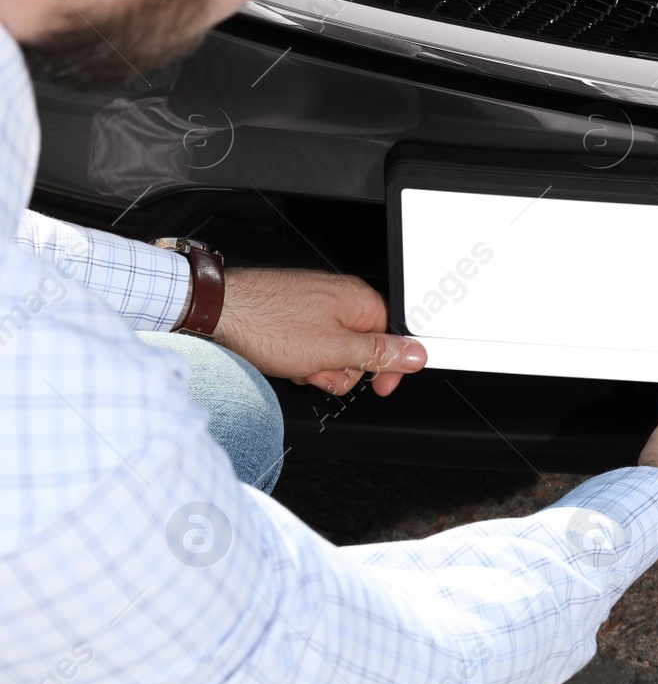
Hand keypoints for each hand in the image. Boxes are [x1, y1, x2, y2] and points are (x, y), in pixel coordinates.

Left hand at [212, 268, 426, 396]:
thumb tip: (416, 354)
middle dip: (342, 368)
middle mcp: (338, 297)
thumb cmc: (268, 323)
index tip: (381, 386)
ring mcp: (313, 304)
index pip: (393, 336)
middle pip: (362, 347)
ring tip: (297, 364)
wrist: (216, 311)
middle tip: (321, 369)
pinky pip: (310, 343)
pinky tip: (285, 359)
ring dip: (318, 367)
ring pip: (334, 349)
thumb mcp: (335, 350)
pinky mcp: (292, 313)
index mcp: (358, 301)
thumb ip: (380, 353)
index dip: (388, 366)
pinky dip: (300, 357)